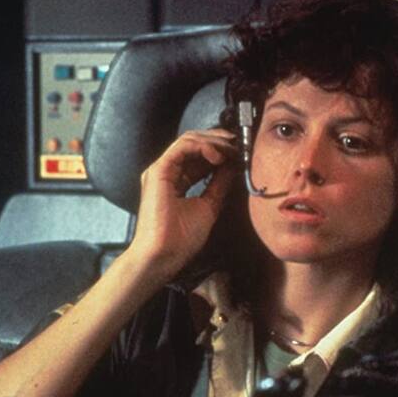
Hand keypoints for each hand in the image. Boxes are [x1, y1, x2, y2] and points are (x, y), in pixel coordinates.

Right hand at [127, 129, 238, 274]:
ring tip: (230, 150)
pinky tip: (217, 155)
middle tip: (238, 145)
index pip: (198, 156)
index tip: (238, 153)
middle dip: (218, 141)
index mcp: (176, 181)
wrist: (163, 255)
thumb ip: (219, 184)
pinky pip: (182, 147)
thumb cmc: (180, 240)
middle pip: (193, 144)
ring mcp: (161, 170)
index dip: (220, 151)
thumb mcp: (209, 206)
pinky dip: (202, 146)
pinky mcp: (159, 171)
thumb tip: (232, 167)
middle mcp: (167, 172)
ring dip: (213, 142)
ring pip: (188, 141)